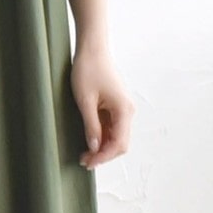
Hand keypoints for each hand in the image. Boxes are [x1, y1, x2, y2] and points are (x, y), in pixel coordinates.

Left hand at [70, 41, 133, 168]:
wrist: (92, 49)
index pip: (119, 144)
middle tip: (84, 160)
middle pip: (120, 143)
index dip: (104, 157)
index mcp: (124, 110)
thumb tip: (95, 148)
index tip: (88, 163)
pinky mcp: (116, 105)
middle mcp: (127, 111)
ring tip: (84, 153)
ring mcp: (122, 108)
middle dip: (104, 154)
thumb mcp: (85, 101)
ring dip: (103, 147)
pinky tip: (89, 140)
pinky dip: (102, 136)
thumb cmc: (88, 70)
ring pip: (116, 136)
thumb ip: (91, 126)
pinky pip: (112, 127)